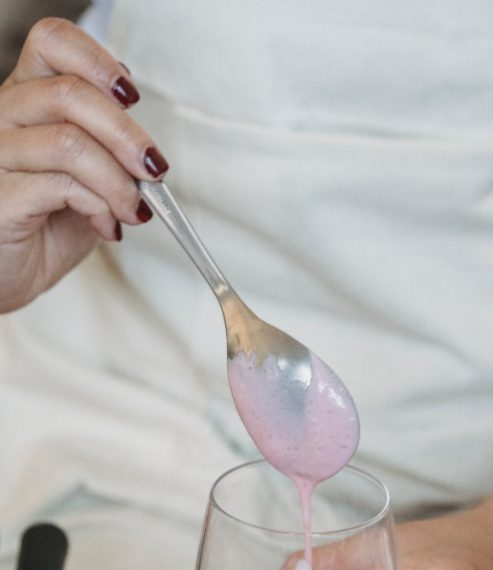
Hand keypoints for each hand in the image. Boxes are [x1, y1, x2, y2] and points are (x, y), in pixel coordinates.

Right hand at [0, 17, 168, 312]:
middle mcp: (4, 118)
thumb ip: (110, 155)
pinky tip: (108, 226)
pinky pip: (60, 185)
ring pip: (69, 141)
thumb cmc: (43, 231)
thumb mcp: (88, 185)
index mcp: (25, 100)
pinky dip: (99, 205)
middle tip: (153, 170)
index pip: (53, 42)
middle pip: (69, 93)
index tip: (132, 98)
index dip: (98, 62)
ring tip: (132, 209)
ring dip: (117, 179)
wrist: (7, 279)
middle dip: (127, 134)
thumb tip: (148, 149)